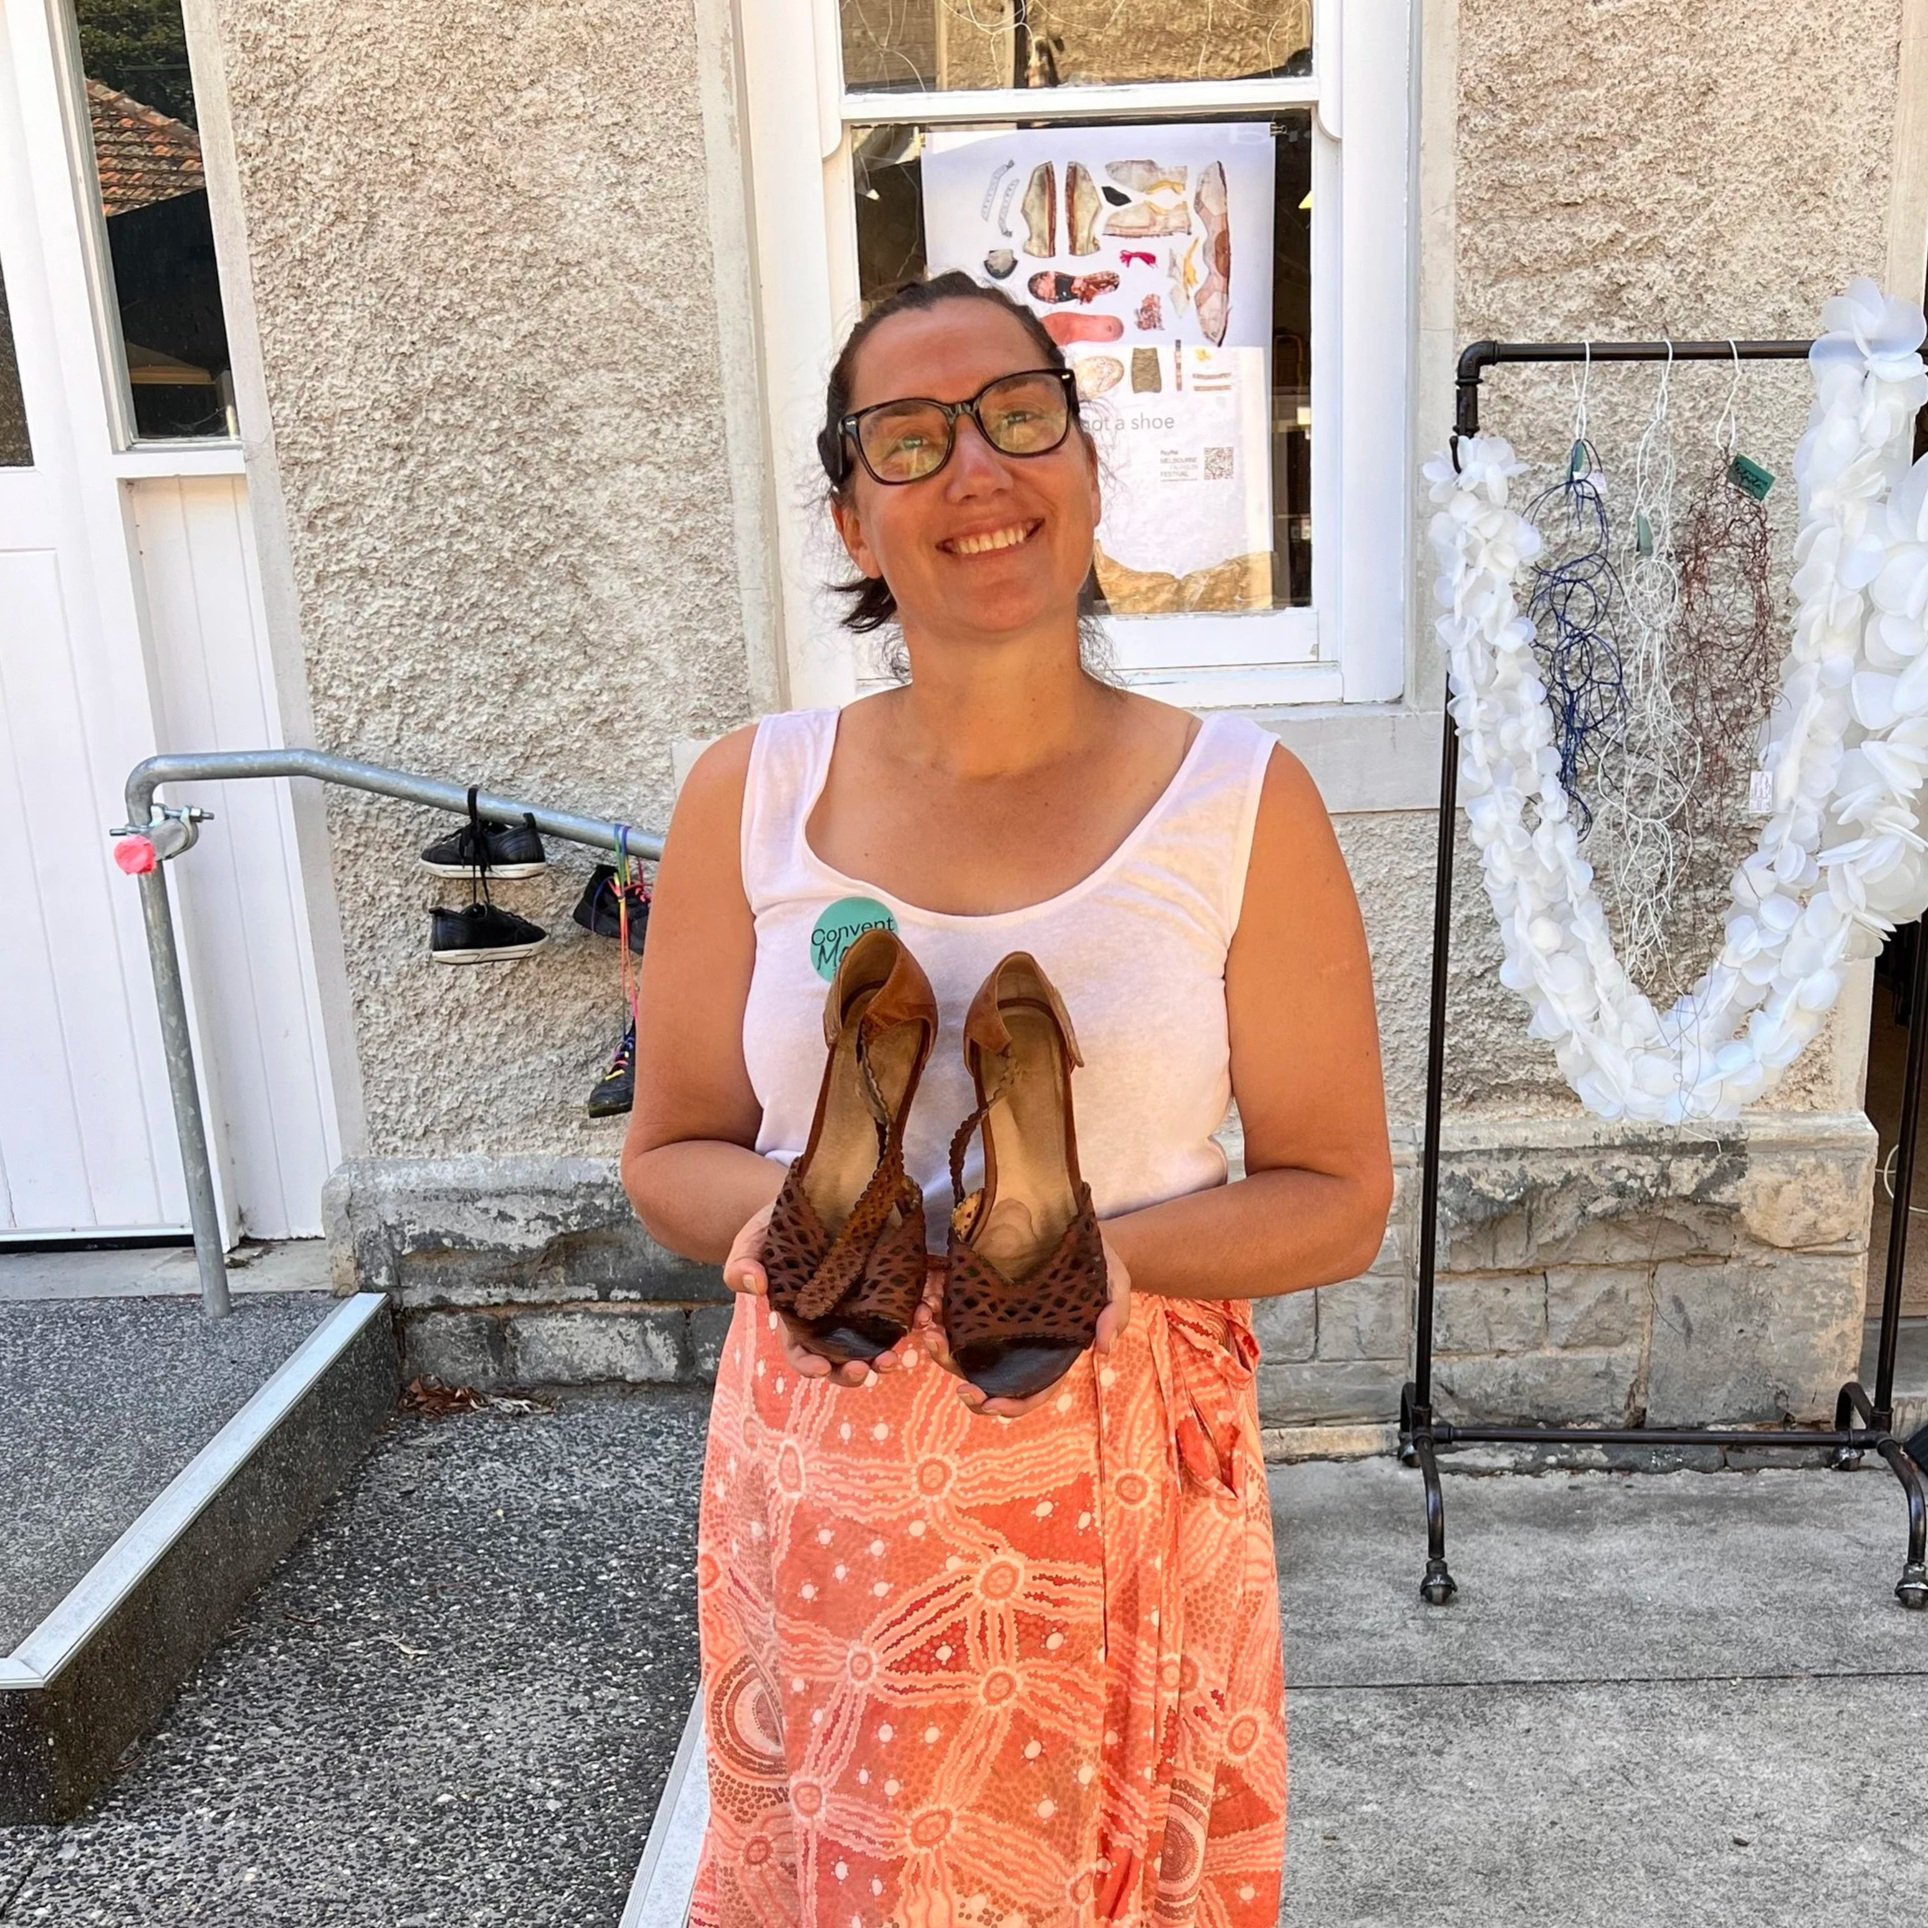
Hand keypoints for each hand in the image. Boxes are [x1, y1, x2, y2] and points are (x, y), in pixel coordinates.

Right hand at [722, 1202, 914, 1388]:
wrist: (812, 1194)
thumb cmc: (776, 1225)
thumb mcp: (753, 1240)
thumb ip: (743, 1262)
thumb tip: (754, 1285)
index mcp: (797, 1318)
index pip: (802, 1353)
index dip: (811, 1365)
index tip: (822, 1368)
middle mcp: (832, 1319)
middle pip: (843, 1357)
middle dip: (856, 1370)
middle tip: (869, 1369)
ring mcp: (861, 1303)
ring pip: (875, 1340)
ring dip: (886, 1354)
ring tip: (897, 1357)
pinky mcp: (886, 1283)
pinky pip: (902, 1306)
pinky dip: (913, 1315)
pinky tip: (922, 1314)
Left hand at [916, 1227, 1132, 1420]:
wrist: (1077, 1232)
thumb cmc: (1101, 1265)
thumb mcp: (1115, 1285)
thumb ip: (1114, 1315)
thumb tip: (1103, 1349)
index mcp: (1052, 1354)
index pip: (1033, 1391)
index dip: (1012, 1404)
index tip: (990, 1404)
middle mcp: (1020, 1346)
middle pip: (990, 1378)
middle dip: (968, 1385)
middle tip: (952, 1374)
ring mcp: (999, 1325)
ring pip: (966, 1352)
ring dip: (943, 1351)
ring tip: (929, 1333)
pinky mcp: (983, 1300)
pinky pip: (956, 1317)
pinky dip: (940, 1318)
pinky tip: (928, 1306)